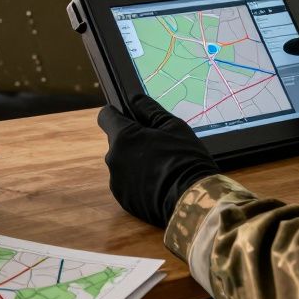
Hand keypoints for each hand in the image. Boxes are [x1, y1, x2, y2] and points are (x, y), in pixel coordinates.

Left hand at [97, 93, 218, 226]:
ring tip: (162, 167)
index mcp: (123, 137)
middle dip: (133, 140)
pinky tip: (159, 183)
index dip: (117, 113)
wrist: (192, 199)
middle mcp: (114, 158)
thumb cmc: (185, 159)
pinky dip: (139, 180)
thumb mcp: (173, 126)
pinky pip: (127, 182)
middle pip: (117, 141)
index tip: (128, 116)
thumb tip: (134, 99)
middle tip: (158, 145)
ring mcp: (117, 181)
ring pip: (122, 162)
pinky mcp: (124, 199)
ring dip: (135, 161)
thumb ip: (150, 109)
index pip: (106, 116)